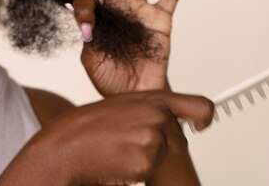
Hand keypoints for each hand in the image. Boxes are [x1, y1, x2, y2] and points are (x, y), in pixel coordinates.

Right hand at [0, 90, 213, 185]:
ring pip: (164, 156)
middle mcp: (157, 114)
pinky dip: (136, 171)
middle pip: (179, 139)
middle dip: (161, 146)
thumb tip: (170, 121)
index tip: (200, 125)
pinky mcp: (147, 160)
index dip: (204, 117)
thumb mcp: (120, 108)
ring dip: (146, 159)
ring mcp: (153, 137)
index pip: (199, 106)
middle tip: (128, 144)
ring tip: (117, 150)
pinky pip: (151, 171)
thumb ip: (148, 110)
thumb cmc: (84, 128)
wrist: (64, 147)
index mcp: (150, 97)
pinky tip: (116, 161)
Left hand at [72, 0, 189, 96]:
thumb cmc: (111, 78)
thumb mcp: (89, 55)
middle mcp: (120, 5)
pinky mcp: (161, 18)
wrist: (134, 96)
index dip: (84, 2)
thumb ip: (86, 32)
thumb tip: (78, 11)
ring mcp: (141, 9)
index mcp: (100, 14)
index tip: (87, 22)